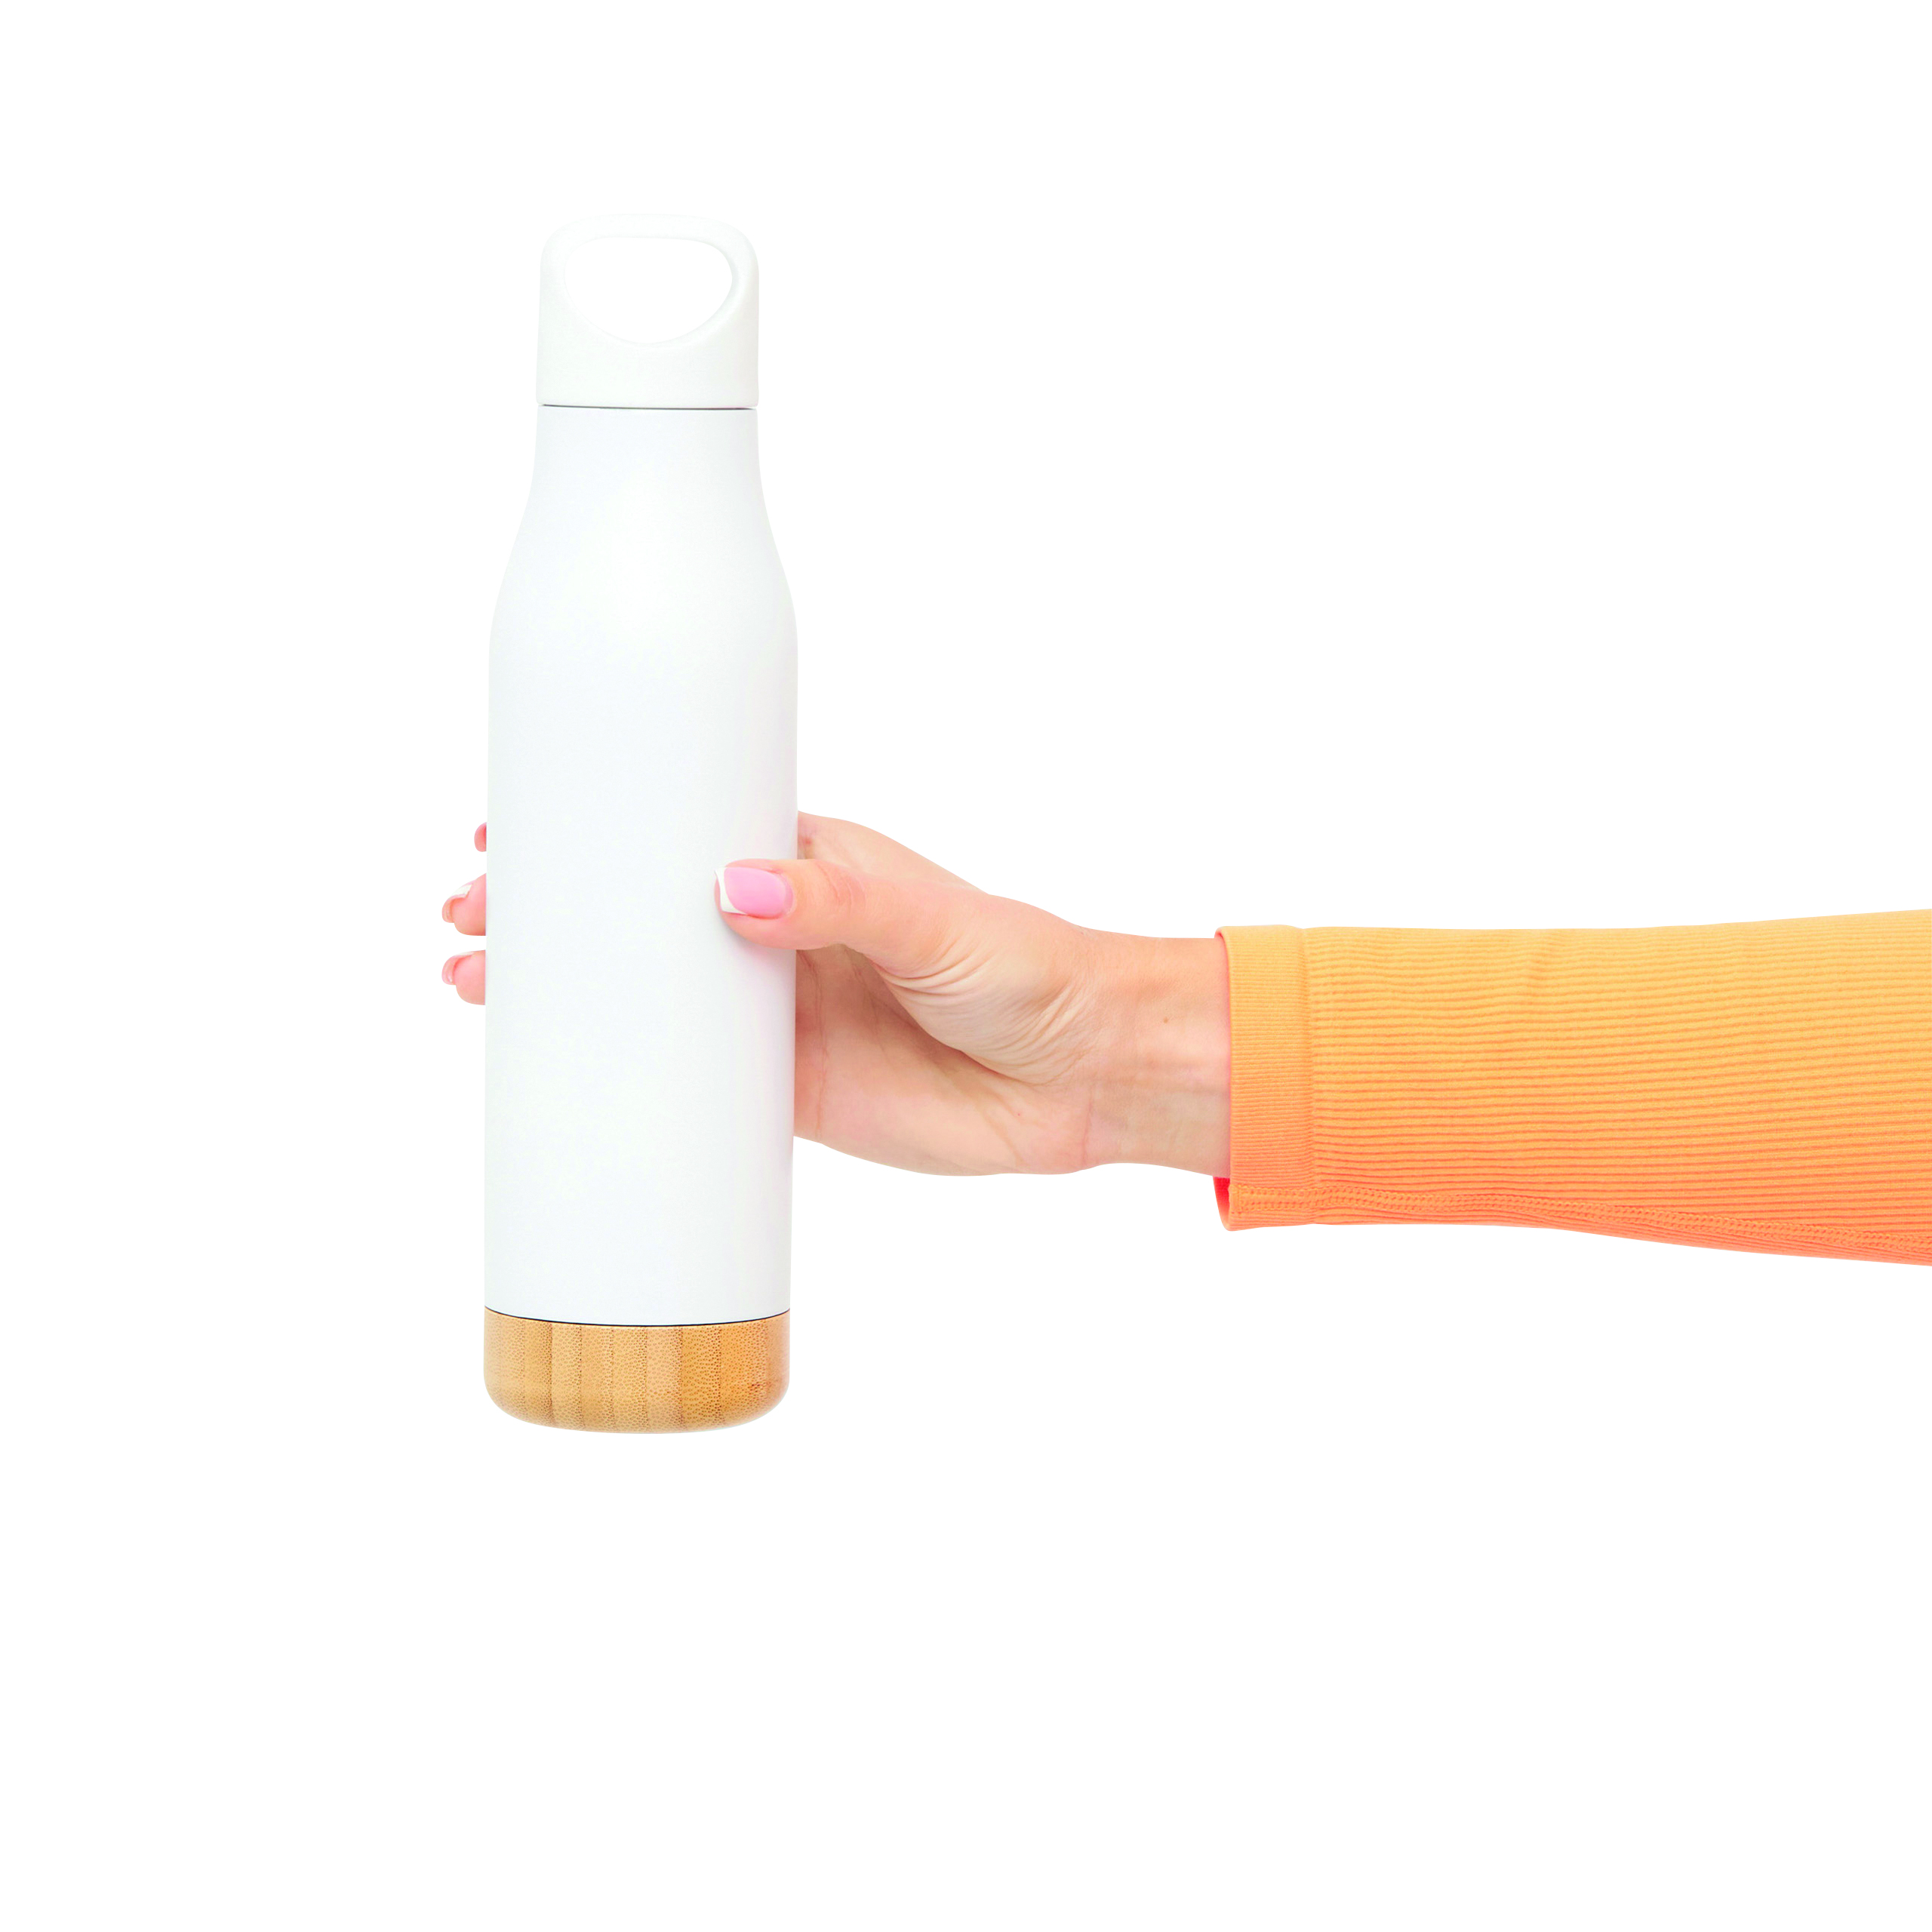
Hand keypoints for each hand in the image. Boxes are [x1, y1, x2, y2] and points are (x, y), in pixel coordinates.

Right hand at [442, 814, 1228, 1175]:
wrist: (1077, 1074)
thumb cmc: (1020, 967)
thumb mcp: (928, 921)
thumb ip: (834, 903)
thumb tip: (731, 888)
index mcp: (803, 865)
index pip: (675, 836)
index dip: (593, 833)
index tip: (508, 830)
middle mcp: (775, 935)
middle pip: (638, 917)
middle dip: (551, 914)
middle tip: (467, 918)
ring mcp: (774, 1017)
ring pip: (646, 1001)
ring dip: (566, 997)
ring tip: (477, 989)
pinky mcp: (787, 1096)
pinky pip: (687, 1089)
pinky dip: (623, 1085)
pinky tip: (558, 1082)